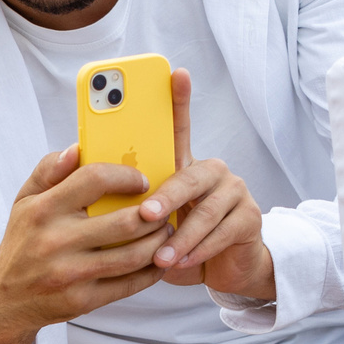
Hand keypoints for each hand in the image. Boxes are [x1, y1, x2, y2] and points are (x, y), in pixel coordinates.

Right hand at [0, 143, 169, 343]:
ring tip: (165, 231)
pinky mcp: (83, 300)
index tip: (142, 181)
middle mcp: (56, 241)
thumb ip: (50, 169)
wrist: (4, 299)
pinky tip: (158, 258)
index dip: (127, 176)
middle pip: (126, 221)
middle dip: (155, 214)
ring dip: (160, 241)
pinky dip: (153, 270)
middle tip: (163, 209)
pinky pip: (131, 283)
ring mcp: (70, 274)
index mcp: (43, 210)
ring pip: (135, 255)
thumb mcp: (26, 200)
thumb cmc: (23, 240)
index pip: (95, 179)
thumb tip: (78, 148)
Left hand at [132, 69, 272, 298]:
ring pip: (206, 210)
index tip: (175, 73)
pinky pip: (222, 232)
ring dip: (180, 237)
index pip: (179, 127)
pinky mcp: (251, 217)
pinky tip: (181, 263)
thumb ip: (125, 199)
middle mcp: (212, 171)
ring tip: (159, 256)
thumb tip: (93, 180)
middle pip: (191, 175)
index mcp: (183, 165)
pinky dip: (198, 251)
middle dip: (167, 196)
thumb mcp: (148, 219)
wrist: (219, 270)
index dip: (178, 99)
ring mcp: (235, 192)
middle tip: (145, 214)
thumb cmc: (174, 239)